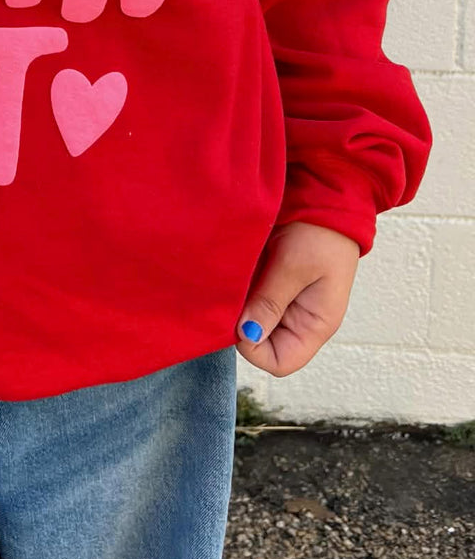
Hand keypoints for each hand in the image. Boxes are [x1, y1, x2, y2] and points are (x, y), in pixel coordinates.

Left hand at [235, 220, 359, 374]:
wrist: (326, 196)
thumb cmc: (320, 233)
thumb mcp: (294, 267)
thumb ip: (270, 302)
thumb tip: (245, 336)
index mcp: (314, 325)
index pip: (279, 362)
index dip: (253, 348)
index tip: (239, 319)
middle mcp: (299, 320)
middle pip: (262, 343)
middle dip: (242, 325)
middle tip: (231, 295)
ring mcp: (286, 302)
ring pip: (252, 321)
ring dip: (239, 306)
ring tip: (233, 281)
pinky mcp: (273, 284)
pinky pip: (251, 298)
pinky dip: (240, 290)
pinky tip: (234, 272)